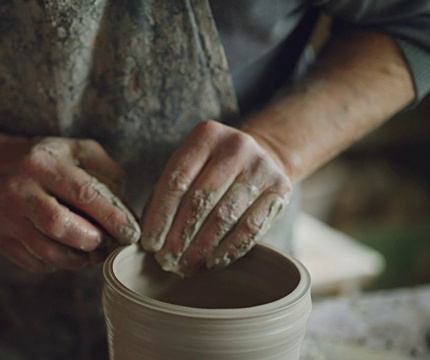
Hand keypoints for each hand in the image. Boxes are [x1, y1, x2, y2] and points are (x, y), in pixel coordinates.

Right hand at [0, 136, 139, 272]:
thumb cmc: (51, 162)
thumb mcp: (81, 152)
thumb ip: (108, 176)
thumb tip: (126, 214)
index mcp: (44, 163)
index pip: (83, 193)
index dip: (111, 217)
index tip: (131, 233)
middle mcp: (19, 189)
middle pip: (59, 226)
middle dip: (91, 240)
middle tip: (106, 243)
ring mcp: (4, 215)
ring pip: (47, 252)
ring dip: (77, 258)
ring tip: (90, 251)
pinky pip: (35, 262)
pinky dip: (57, 263)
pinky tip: (65, 249)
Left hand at [140, 120, 291, 275]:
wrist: (263, 156)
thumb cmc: (211, 170)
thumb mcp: (188, 168)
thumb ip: (166, 195)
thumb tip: (148, 239)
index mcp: (205, 135)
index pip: (176, 180)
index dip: (160, 216)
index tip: (150, 244)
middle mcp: (236, 146)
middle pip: (200, 199)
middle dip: (180, 235)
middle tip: (166, 261)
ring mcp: (262, 166)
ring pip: (225, 215)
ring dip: (202, 247)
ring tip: (186, 266)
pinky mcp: (281, 189)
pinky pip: (251, 227)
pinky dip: (229, 249)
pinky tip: (212, 262)